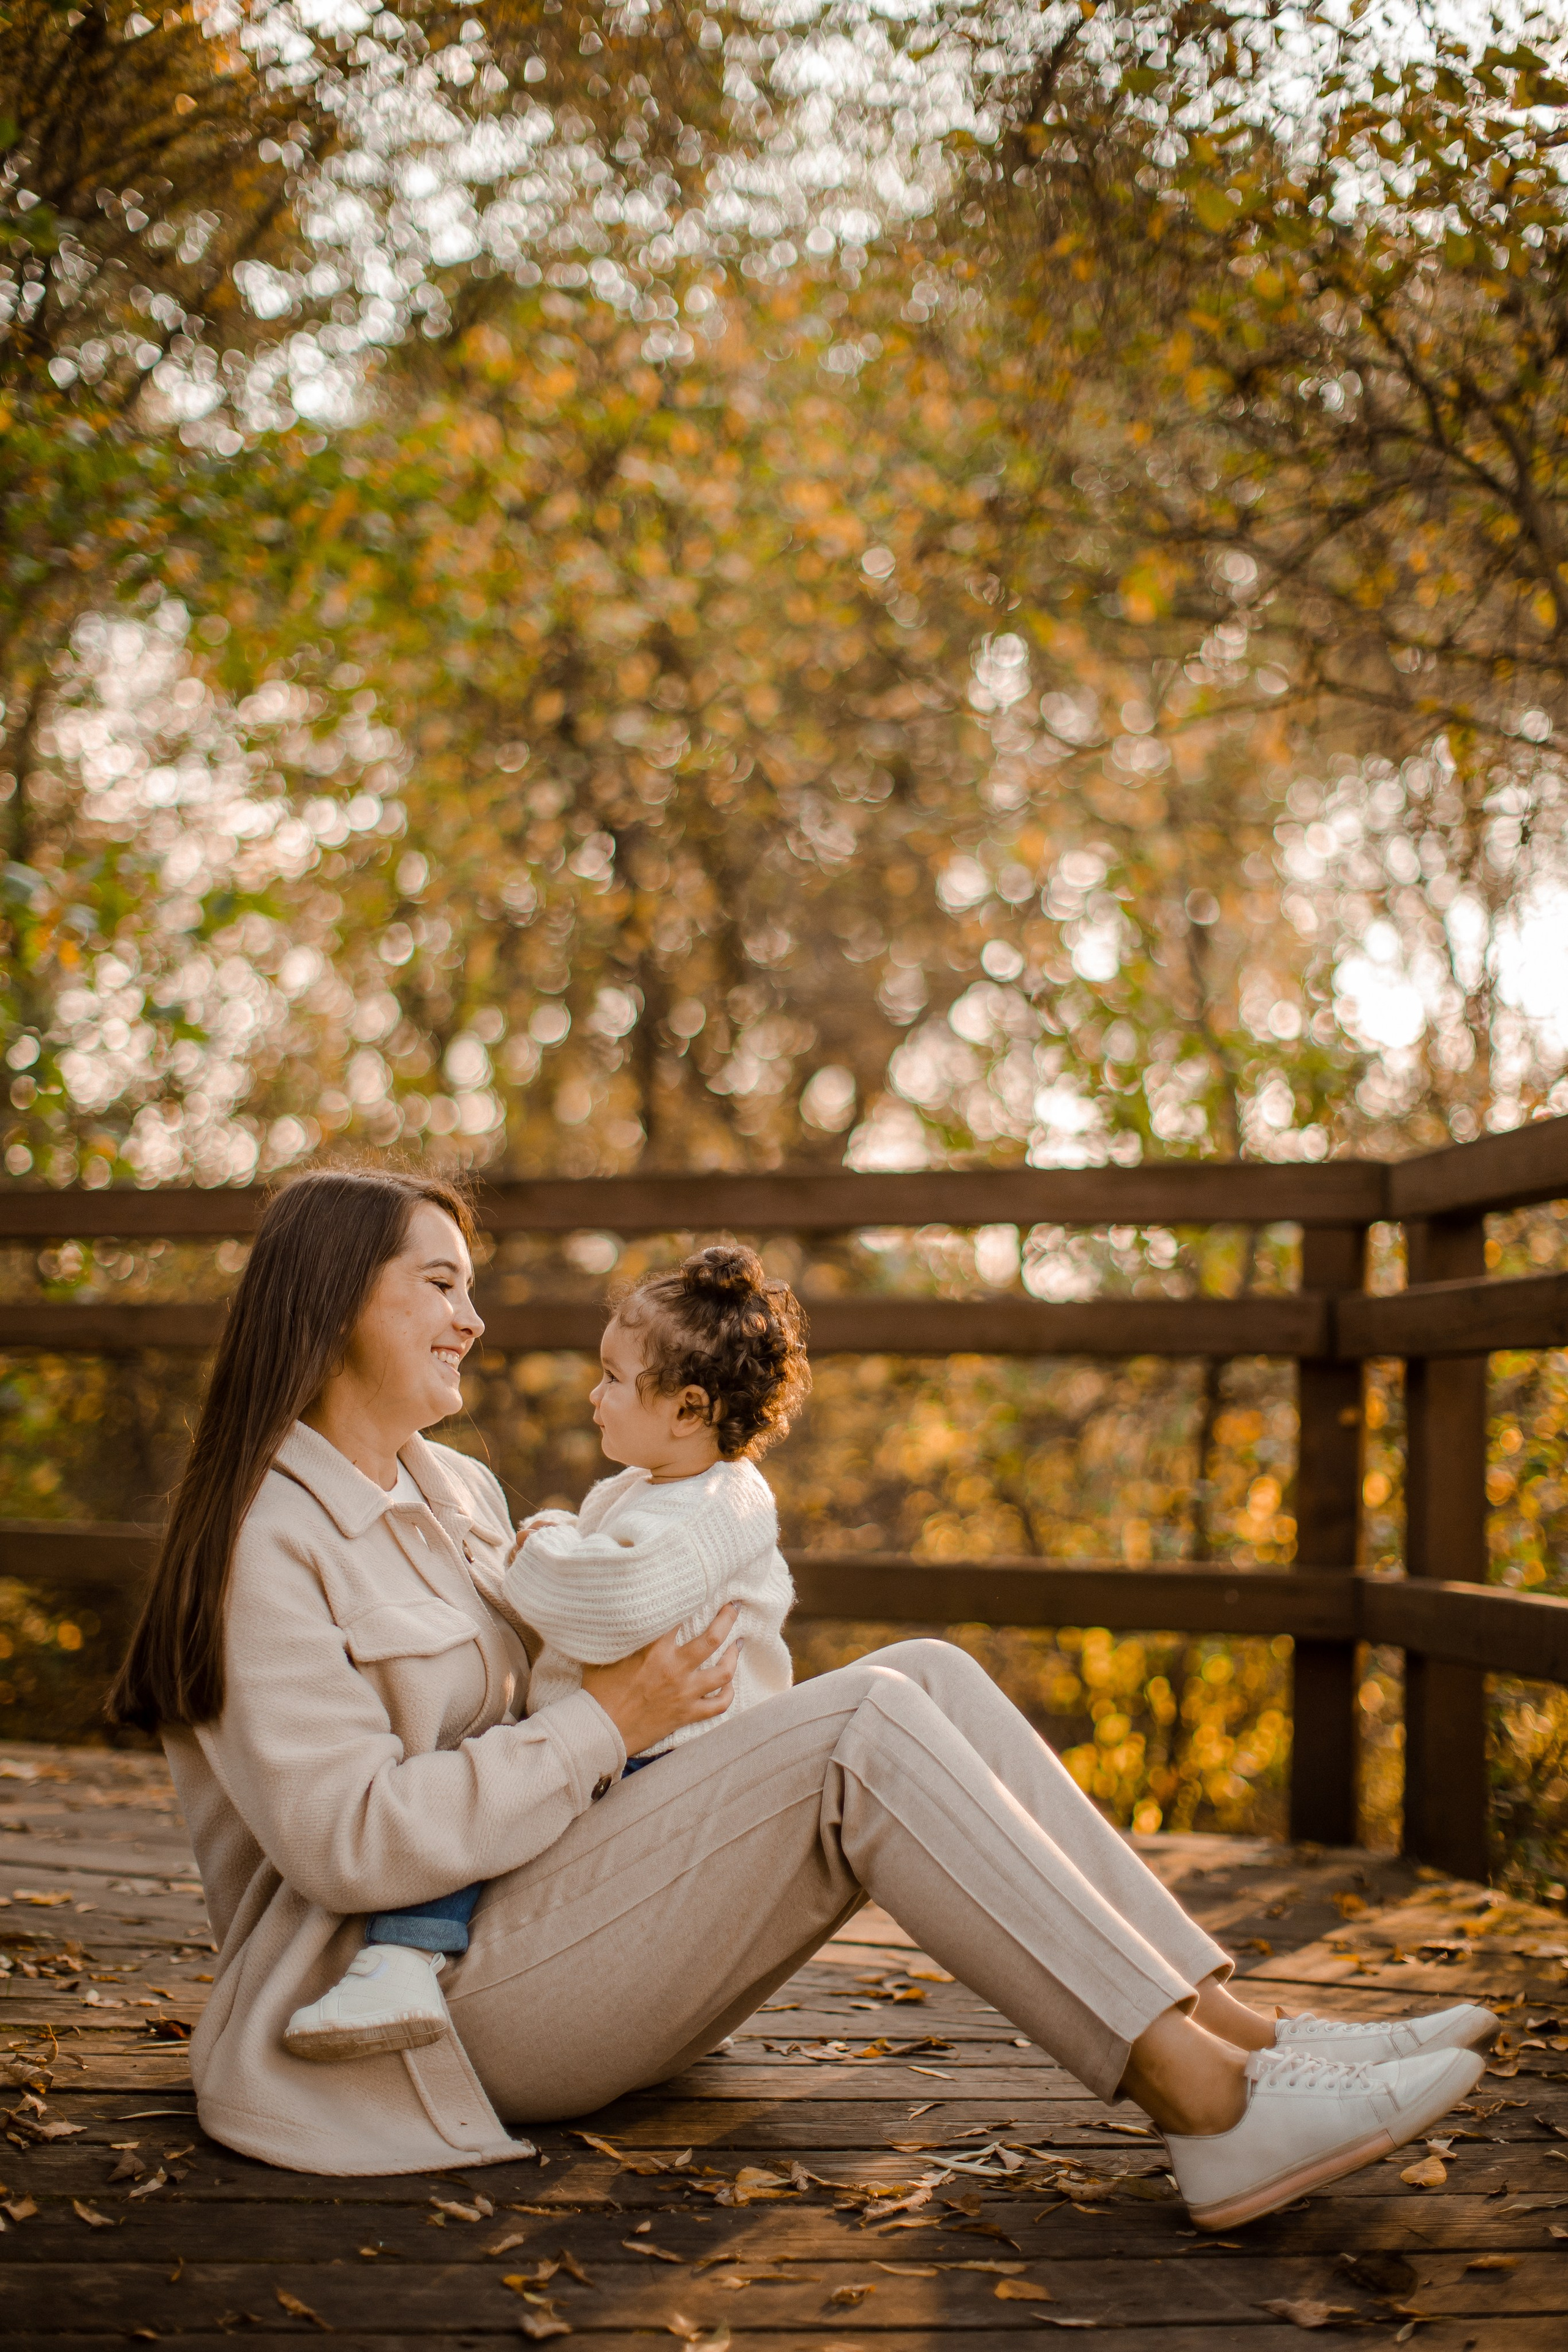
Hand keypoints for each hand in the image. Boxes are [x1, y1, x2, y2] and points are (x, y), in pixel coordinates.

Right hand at [580, 1604, 740, 1758]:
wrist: (600, 1730)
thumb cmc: (598, 1691)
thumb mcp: (604, 1654)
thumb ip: (620, 1634)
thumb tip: (617, 1612)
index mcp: (654, 1649)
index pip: (680, 1616)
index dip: (691, 1599)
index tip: (699, 1589)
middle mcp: (674, 1668)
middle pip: (712, 1638)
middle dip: (727, 1618)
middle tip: (734, 1606)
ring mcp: (684, 1692)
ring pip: (723, 1672)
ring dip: (733, 1656)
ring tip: (736, 1645)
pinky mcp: (687, 1714)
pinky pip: (718, 1705)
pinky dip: (728, 1694)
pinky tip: (729, 1685)